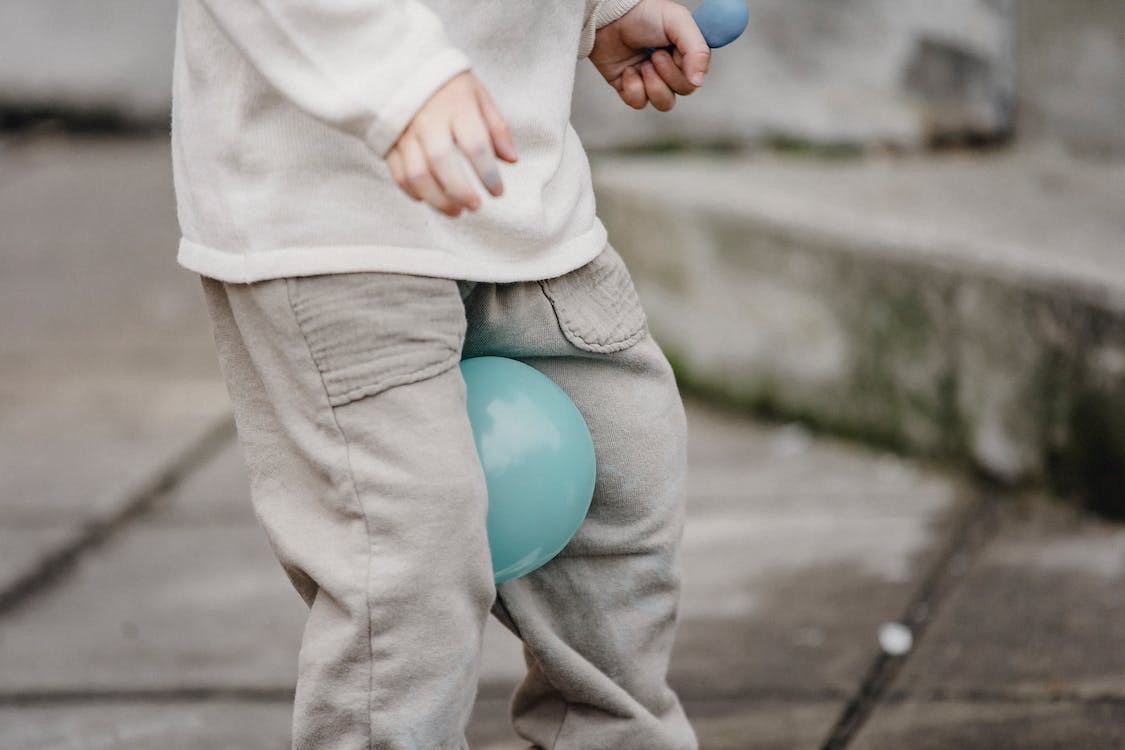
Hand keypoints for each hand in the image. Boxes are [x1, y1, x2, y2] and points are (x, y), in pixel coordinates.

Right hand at [385, 71, 517, 217]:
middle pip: (442, 162)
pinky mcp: (389, 142)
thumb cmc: (448, 84)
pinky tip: (429, 200)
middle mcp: (428, 119)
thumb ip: (496, 127)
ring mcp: (405, 132)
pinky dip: (413, 192)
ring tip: (456, 211)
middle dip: (461, 191)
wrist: (401, 64)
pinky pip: (398, 174)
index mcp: (456, 105)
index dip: (488, 173)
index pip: (476, 145)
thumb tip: (512, 160)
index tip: (498, 191)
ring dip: (438, 199)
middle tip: (476, 206)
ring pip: (417, 174)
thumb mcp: (478, 94)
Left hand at [589, 0, 710, 110]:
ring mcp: (650, 81)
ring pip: (664, 103)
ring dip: (653, 85)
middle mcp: (671, 69)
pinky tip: (627, 71)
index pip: (696, 77)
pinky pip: (639, 103)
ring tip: (642, 64)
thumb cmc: (642, 14)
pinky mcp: (630, 89)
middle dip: (667, 74)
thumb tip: (698, 82)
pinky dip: (633, 88)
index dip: (686, 70)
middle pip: (683, 91)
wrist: (608, 18)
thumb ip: (697, 50)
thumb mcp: (678, 21)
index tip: (673, 52)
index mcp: (686, 54)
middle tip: (655, 55)